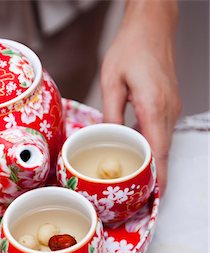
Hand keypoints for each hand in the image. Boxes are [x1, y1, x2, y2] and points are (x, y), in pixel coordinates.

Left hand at [100, 1, 180, 193]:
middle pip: (163, 152)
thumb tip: (106, 138)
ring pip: (162, 143)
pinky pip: (160, 131)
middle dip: (152, 175)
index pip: (159, 152)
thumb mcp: (112, 81)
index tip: (153, 198)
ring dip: (151, 161)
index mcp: (154, 106)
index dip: (157, 178)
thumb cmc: (130, 49)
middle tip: (135, 193)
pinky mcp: (168, 103)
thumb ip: (111, 114)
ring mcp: (171, 107)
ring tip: (133, 177)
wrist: (151, 28)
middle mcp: (168, 110)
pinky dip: (150, 145)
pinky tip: (135, 150)